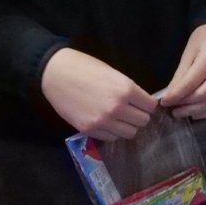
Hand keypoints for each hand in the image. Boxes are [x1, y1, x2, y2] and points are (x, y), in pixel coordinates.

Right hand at [40, 47, 155, 140]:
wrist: (54, 73)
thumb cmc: (83, 66)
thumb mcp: (111, 73)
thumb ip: (127, 89)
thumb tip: (140, 103)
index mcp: (125, 89)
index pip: (150, 106)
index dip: (146, 103)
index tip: (140, 102)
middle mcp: (117, 107)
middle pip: (143, 121)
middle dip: (137, 115)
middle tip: (128, 109)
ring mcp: (103, 121)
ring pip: (129, 133)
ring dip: (125, 125)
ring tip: (116, 117)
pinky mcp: (89, 130)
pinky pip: (111, 138)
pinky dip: (110, 131)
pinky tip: (103, 120)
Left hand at [159, 23, 205, 119]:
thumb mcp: (189, 51)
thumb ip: (181, 74)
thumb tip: (170, 95)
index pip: (191, 83)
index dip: (176, 95)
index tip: (164, 102)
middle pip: (204, 95)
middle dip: (186, 106)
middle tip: (173, 111)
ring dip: (197, 111)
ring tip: (183, 113)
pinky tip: (198, 112)